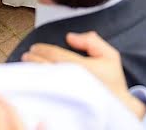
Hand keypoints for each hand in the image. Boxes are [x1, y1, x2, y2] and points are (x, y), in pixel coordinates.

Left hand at [22, 32, 145, 120]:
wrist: (120, 108)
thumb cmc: (113, 82)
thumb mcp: (110, 56)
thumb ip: (91, 42)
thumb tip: (70, 37)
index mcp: (81, 67)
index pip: (55, 55)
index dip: (42, 49)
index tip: (35, 47)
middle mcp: (72, 81)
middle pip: (45, 67)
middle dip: (33, 59)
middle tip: (27, 55)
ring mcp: (67, 94)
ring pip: (43, 80)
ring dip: (32, 71)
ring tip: (26, 66)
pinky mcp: (65, 105)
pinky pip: (46, 93)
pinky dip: (38, 85)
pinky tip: (33, 81)